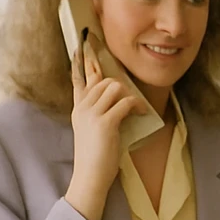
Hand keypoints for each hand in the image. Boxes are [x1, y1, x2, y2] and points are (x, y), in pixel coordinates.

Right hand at [65, 34, 150, 219]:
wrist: (90, 176)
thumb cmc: (97, 155)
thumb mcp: (93, 129)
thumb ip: (100, 112)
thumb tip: (119, 99)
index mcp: (78, 107)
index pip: (78, 77)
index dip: (82, 60)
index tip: (83, 43)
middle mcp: (82, 107)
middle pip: (104, 80)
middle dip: (122, 86)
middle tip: (132, 100)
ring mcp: (92, 113)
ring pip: (115, 87)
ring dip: (130, 96)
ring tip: (136, 109)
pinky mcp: (105, 122)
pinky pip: (126, 102)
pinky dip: (137, 105)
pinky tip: (141, 113)